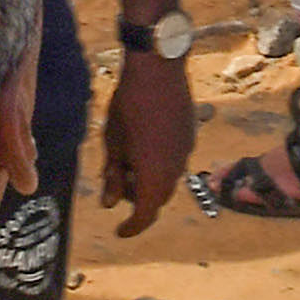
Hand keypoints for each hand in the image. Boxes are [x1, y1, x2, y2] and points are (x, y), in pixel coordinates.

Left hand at [102, 46, 194, 236]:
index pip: (145, 214)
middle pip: (157, 197)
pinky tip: (144, 140)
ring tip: (127, 157)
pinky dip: (158, 160)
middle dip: (137, 198)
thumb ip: (112, 175)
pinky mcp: (190, 135)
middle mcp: (175, 168)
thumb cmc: (129, 105)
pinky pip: (174, 158)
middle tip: (115, 182)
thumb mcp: (113, 143)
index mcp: (153, 175)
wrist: (159, 67)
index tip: (120, 232)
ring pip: (167, 178)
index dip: (132, 228)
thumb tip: (109, 203)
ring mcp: (186, 151)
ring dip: (148, 177)